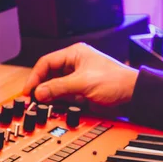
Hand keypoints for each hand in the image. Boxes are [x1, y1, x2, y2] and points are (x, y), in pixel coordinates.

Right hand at [22, 43, 138, 109]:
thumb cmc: (116, 81)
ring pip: (55, 87)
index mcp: (74, 54)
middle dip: (41, 88)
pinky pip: (64, 96)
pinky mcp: (81, 92)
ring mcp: (77, 79)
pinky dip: (59, 102)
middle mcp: (74, 65)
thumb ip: (58, 87)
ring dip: (50, 96)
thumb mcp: (82, 83)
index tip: (29, 90)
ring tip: (43, 105)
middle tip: (34, 99)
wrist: (133, 95)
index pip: (46, 62)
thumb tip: (39, 92)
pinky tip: (55, 107)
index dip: (35, 76)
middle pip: (49, 75)